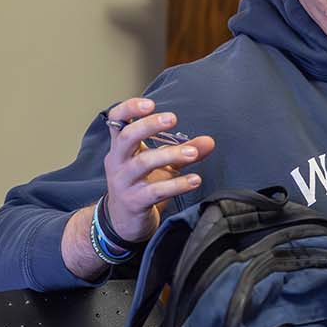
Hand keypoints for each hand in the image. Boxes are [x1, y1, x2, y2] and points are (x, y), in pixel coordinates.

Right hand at [100, 97, 215, 242]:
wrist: (124, 223)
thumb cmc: (142, 186)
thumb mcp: (162, 165)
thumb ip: (184, 150)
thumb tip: (209, 141)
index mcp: (120, 148)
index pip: (116, 121)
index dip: (129, 109)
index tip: (150, 104)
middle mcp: (117, 162)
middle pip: (126, 137)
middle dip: (148, 126)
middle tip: (172, 118)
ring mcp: (124, 183)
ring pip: (143, 163)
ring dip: (169, 155)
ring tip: (192, 153)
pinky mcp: (134, 202)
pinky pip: (155, 191)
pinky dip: (176, 184)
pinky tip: (194, 180)